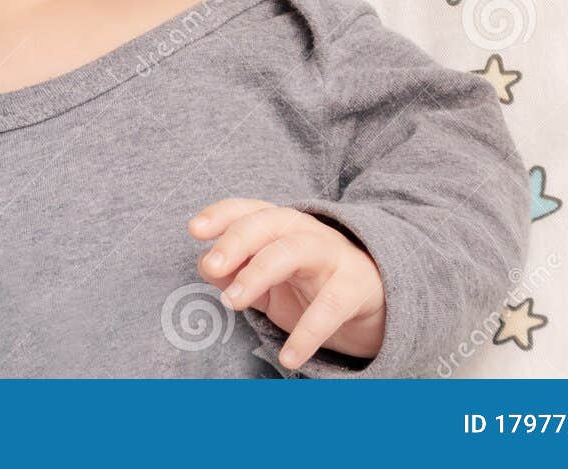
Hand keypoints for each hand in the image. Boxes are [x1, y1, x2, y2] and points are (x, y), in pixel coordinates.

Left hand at [189, 197, 385, 369]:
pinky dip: (308, 334)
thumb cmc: (308, 283)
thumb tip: (205, 266)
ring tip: (233, 303)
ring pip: (293, 251)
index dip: (221, 215)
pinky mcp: (355, 286)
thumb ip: (236, 273)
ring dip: (259, 273)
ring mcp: (331, 255)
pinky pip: (330, 306)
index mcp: (279, 225)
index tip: (194, 229)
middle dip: (236, 240)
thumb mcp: (267, 280)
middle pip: (268, 222)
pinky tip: (289, 358)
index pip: (248, 209)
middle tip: (210, 266)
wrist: (373, 299)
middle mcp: (304, 231)